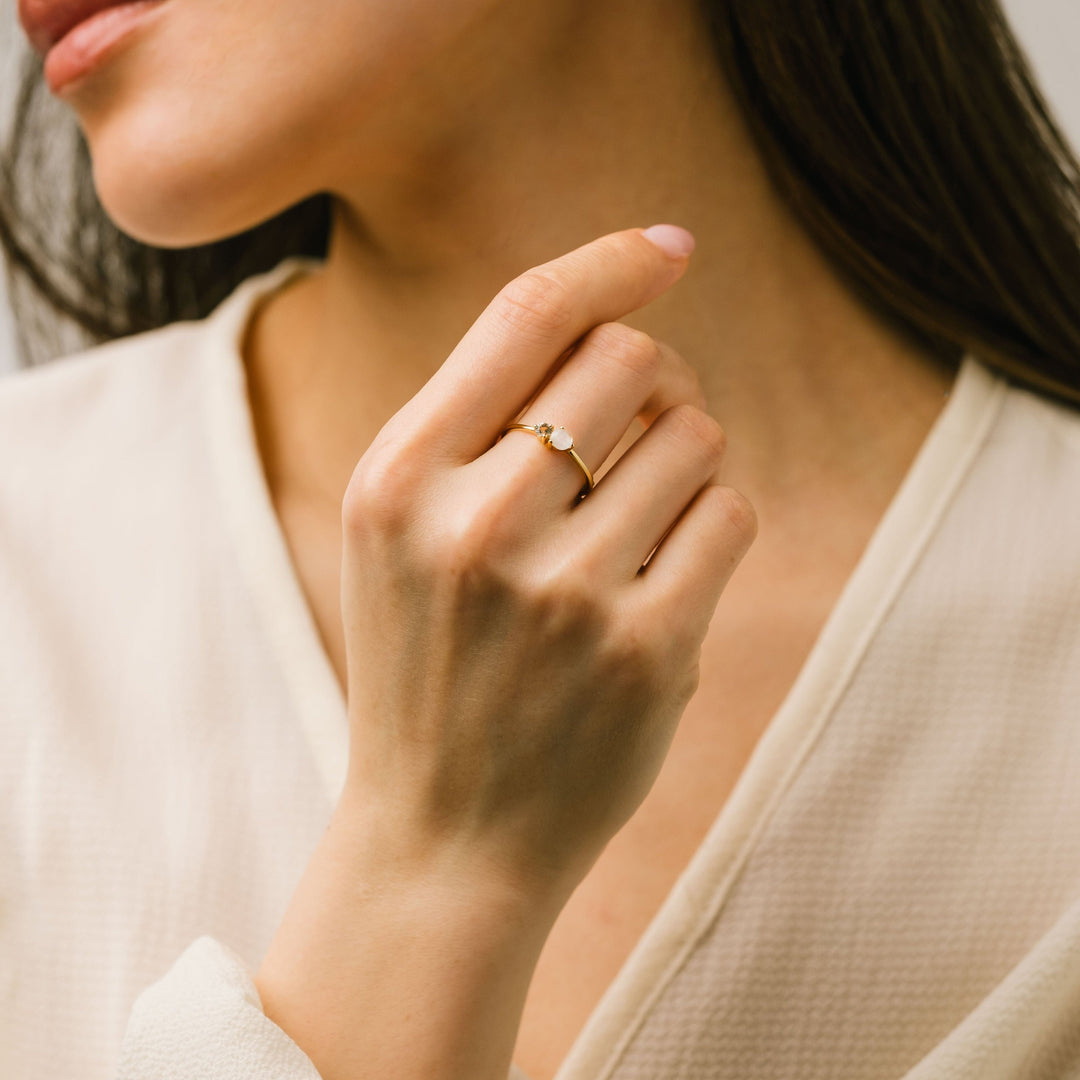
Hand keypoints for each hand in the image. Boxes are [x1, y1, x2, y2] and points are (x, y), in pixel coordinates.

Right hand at [337, 225, 757, 905]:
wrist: (442, 836)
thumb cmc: (427, 664)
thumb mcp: (403, 533)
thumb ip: (479, 422)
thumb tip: (622, 314)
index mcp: (398, 479)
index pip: (525, 314)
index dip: (608, 262)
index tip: (669, 244)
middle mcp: (474, 524)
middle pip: (630, 361)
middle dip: (657, 378)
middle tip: (645, 426)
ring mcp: (563, 593)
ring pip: (695, 434)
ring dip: (686, 456)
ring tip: (642, 515)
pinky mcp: (644, 652)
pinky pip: (728, 514)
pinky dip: (714, 522)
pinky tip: (668, 570)